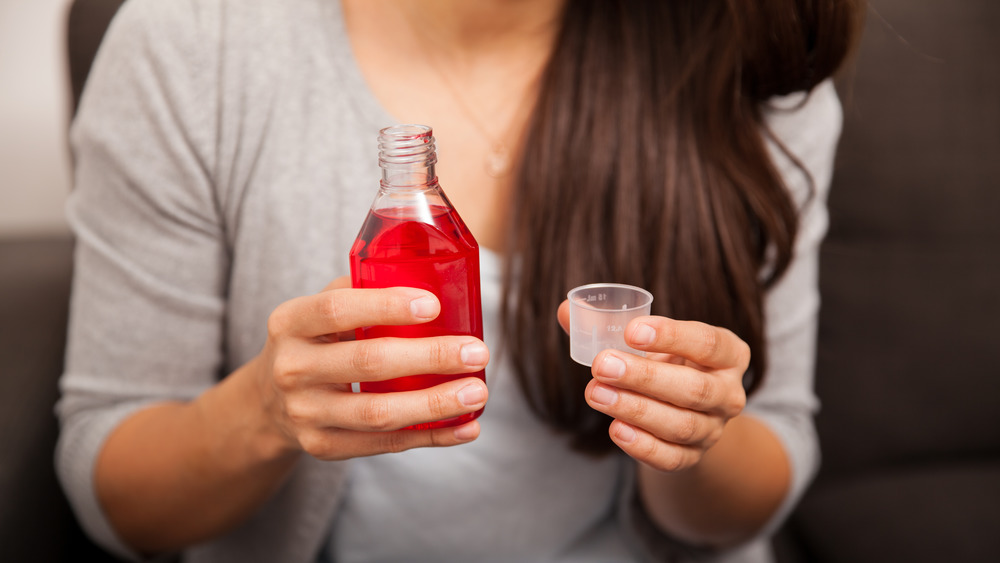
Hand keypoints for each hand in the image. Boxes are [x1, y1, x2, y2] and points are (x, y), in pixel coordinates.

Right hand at [252, 277, 489, 460]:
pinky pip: (384, 444)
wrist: (269, 401)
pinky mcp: (323, 446)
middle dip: (430, 357)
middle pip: (368, 363)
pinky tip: (465, 427)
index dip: (386, 306)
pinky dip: (431, 436)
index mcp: (291, 322)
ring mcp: (305, 413)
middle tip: (476, 351)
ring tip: (477, 392)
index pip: (337, 309)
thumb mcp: (320, 310)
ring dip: (435, 404)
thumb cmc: (315, 342)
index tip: (434, 305)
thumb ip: (361, 291)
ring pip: (378, 413)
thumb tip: (434, 280)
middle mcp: (292, 369)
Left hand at [558, 302, 748, 471]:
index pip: (708, 343)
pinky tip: (615, 428)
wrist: (683, 410)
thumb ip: (609, 325)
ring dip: (635, 409)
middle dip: (645, 377)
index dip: (672, 336)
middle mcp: (729, 393)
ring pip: (680, 425)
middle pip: (693, 389)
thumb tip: (564, 309)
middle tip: (602, 364)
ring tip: (596, 393)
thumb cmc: (665, 362)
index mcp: (728, 353)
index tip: (631, 331)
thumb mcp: (650, 340)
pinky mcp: (693, 458)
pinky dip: (643, 446)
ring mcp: (713, 430)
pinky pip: (671, 458)